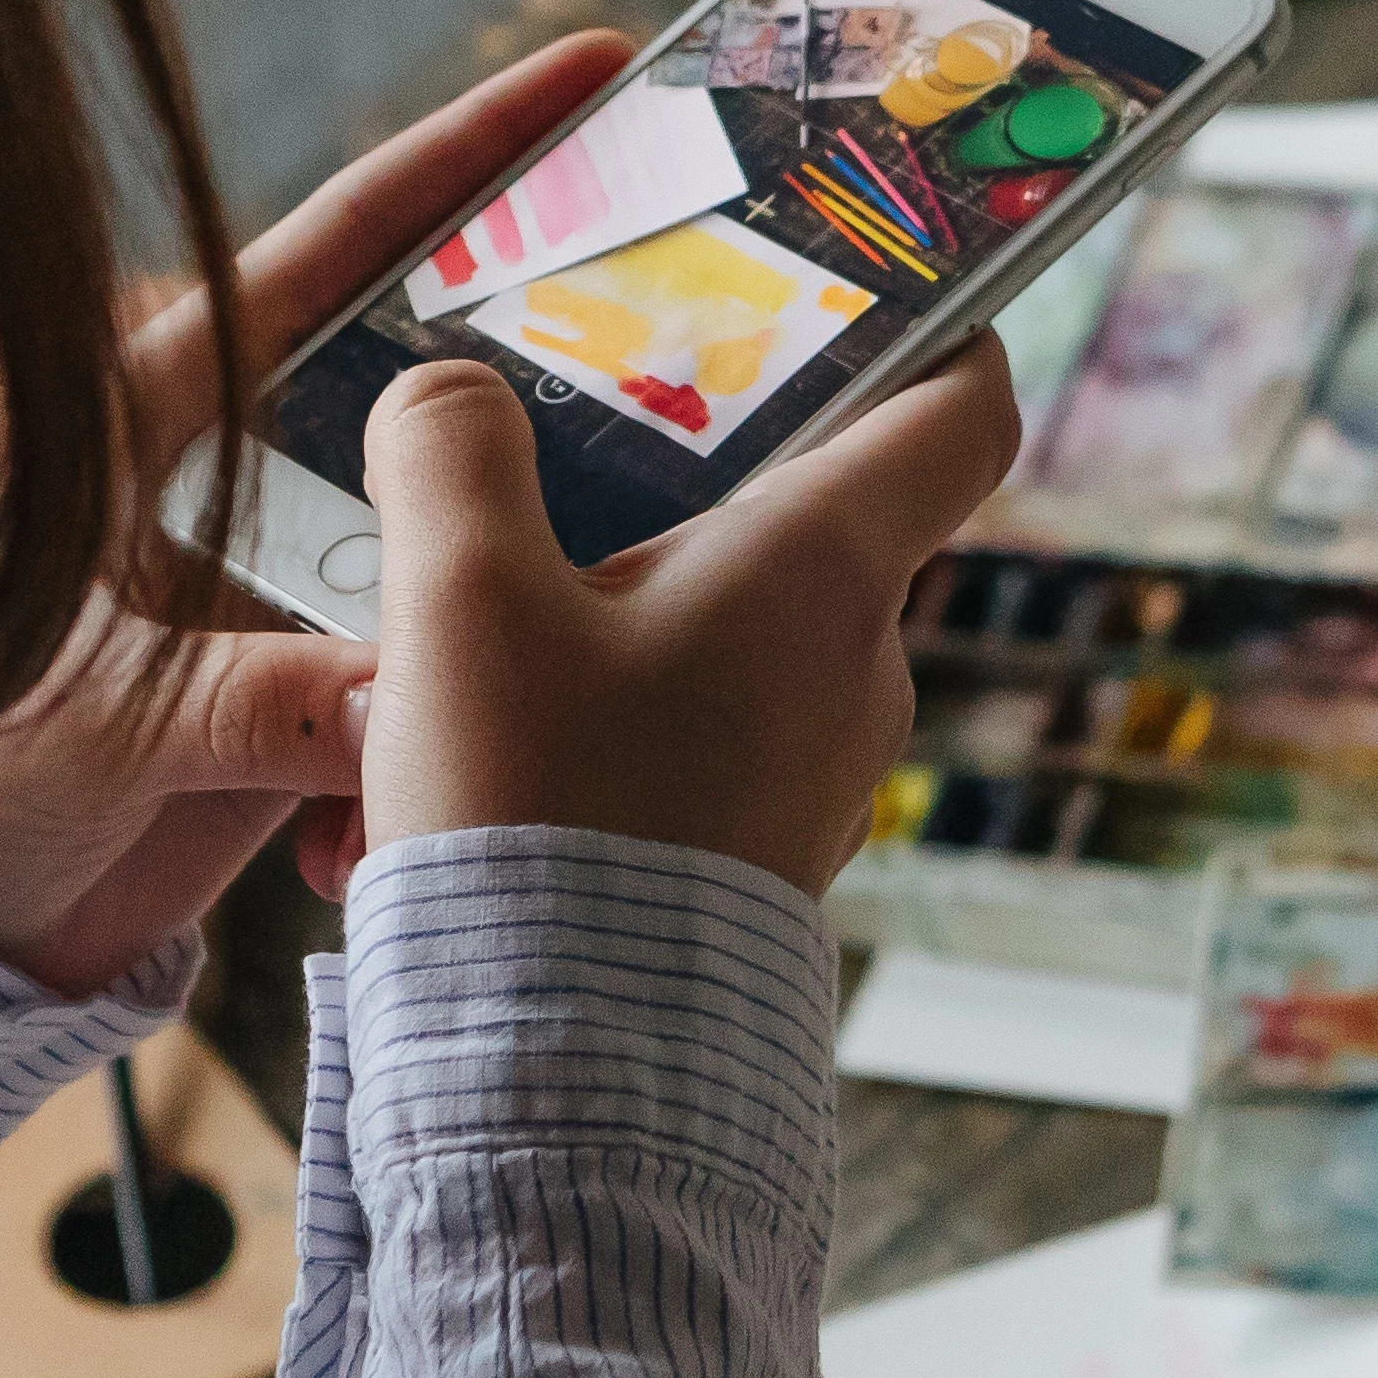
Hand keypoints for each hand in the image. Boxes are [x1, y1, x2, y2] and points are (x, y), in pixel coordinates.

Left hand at [0, 31, 641, 992]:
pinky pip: (443, 676)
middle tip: (714, 298)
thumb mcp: (92, 721)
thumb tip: (396, 705)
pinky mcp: (328, 689)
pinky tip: (478, 778)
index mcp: (158, 417)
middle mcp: (248, 476)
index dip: (458, 158)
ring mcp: (296, 581)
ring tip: (651, 575)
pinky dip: (469, 721)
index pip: (329, 253)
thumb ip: (241, 704)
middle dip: (559, 361)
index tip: (582, 72)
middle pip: (434, 381)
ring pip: (460, 540)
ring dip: (529, 583)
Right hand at [354, 331, 1028, 890]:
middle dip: (644, 501)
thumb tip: (447, 395)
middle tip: (517, 489)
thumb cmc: (538, 816)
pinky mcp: (745, 865)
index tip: (871, 295)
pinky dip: (563, 744)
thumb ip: (450, 452)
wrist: (560, 1082)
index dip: (937, 331)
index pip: (961, 409)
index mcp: (823, 571)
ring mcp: (809, 778)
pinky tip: (422, 790)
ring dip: (566, 642)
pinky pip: (664, 759)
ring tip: (416, 681)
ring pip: (696, 648)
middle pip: (786, 523)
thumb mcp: (459, 599)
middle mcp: (851, 670)